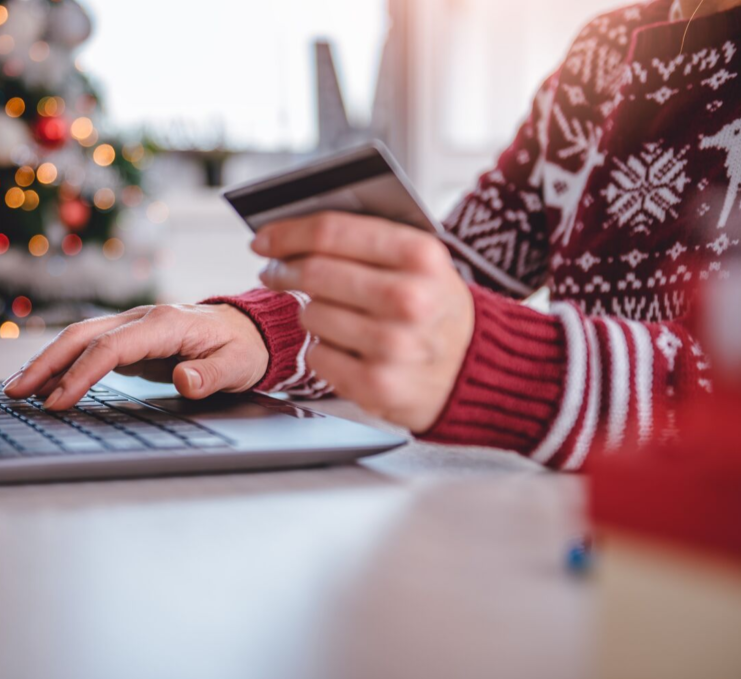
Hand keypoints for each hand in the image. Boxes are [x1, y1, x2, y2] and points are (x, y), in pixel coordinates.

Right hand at [2, 304, 268, 409]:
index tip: (58, 400)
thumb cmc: (243, 348)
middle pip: (83, 335)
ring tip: (17, 388)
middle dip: (46, 363)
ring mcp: (134, 325)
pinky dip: (64, 363)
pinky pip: (90, 348)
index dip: (82, 374)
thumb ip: (211, 375)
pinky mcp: (130, 338)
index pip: (112, 348)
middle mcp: (143, 318)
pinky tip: (45, 382)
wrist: (249, 330)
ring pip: (80, 338)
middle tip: (16, 392)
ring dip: (48, 361)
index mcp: (166, 323)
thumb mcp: (238, 366)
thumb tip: (185, 379)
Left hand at [254, 212, 473, 432]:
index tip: (264, 239)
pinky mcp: (376, 385)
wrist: (477, 370)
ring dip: (310, 312)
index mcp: (420, 256)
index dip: (286, 233)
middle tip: (275, 273)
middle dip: (284, 270)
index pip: (331, 232)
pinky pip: (316, 356)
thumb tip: (297, 230)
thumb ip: (369, 240)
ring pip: (310, 315)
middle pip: (314, 273)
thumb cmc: (437, 309)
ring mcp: (393, 346)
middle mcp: (409, 299)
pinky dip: (322, 350)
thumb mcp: (423, 263)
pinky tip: (345, 347)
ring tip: (332, 314)